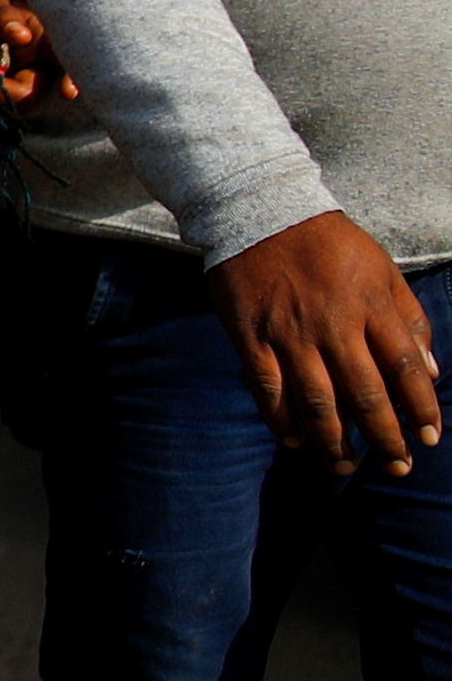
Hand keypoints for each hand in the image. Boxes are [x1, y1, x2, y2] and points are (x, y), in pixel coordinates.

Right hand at [212, 210, 438, 475]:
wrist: (260, 212)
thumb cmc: (330, 243)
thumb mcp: (382, 270)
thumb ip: (408, 318)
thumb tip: (429, 371)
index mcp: (370, 307)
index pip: (404, 368)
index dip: (421, 407)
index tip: (431, 437)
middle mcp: (332, 326)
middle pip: (364, 394)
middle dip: (385, 437)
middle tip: (398, 467)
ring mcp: (288, 334)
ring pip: (316, 401)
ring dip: (334, 441)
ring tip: (346, 468)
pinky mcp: (250, 337)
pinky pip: (267, 388)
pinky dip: (281, 418)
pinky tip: (295, 441)